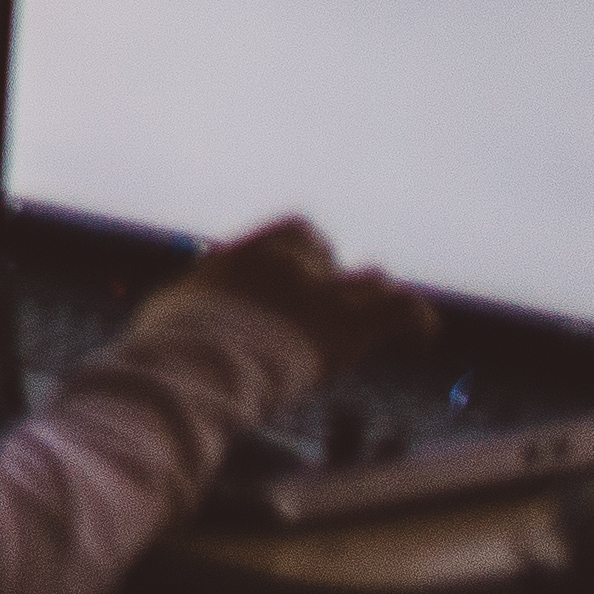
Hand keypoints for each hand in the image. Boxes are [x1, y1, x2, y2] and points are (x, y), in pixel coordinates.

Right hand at [185, 216, 439, 373]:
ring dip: (377, 300)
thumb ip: (198, 299)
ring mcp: (323, 295)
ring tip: (381, 322)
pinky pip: (405, 311)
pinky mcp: (350, 328)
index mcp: (251, 254)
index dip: (311, 251)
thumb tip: (181, 309)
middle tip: (339, 305)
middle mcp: (291, 266)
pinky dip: (418, 324)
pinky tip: (419, 343)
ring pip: (375, 279)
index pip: (297, 232)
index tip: (311, 272)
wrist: (198, 361)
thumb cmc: (173, 345)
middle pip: (336, 256)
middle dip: (338, 278)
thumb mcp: (175, 307)